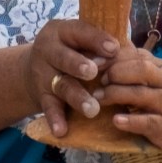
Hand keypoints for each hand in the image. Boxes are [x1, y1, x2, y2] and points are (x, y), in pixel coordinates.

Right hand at [24, 20, 118, 136]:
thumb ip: (98, 45)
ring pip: (61, 85)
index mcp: (61, 31)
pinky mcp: (41, 96)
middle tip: (93, 72)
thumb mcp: (78, 41)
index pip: (79, 31)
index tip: (114, 48)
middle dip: (78, 65)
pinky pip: (48, 108)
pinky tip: (62, 131)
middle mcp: (48, 50)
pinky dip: (55, 119)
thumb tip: (130, 53)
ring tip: (92, 109)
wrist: (31, 69)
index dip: (96, 39)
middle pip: (64, 58)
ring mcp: (43, 74)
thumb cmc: (69, 51)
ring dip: (76, 97)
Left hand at [95, 51, 161, 151]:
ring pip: (139, 95)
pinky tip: (116, 121)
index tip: (94, 61)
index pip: (136, 56)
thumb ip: (146, 67)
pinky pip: (147, 123)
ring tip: (98, 99)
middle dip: (114, 73)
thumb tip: (118, 54)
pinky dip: (130, 121)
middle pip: (138, 70)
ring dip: (115, 95)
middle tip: (97, 81)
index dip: (113, 58)